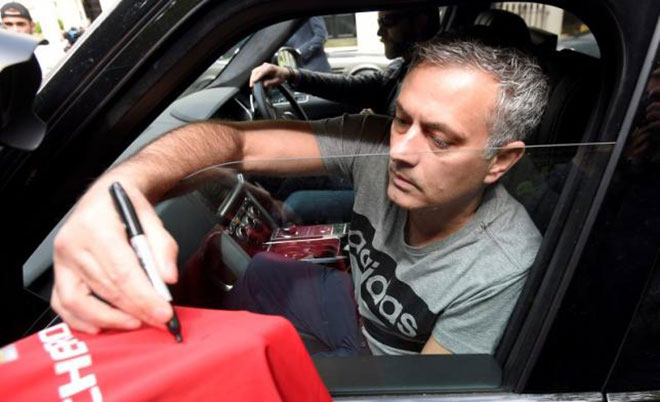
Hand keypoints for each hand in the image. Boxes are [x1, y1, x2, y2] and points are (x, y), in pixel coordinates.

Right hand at [51, 174, 178, 332]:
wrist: (108, 193)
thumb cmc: (127, 205)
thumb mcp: (152, 217)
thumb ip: (163, 247)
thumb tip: (167, 278)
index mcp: (95, 225)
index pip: (122, 271)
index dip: (143, 297)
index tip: (164, 313)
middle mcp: (73, 243)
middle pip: (105, 288)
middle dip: (135, 310)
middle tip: (158, 321)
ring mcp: (61, 259)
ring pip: (80, 301)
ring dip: (111, 319)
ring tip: (136, 322)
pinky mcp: (59, 272)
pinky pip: (63, 304)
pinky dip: (82, 320)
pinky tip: (104, 325)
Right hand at [249, 62, 290, 87]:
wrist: (283, 72)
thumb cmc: (281, 76)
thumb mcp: (277, 81)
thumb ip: (270, 83)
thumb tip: (263, 84)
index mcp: (270, 68)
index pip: (261, 72)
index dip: (257, 77)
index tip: (253, 82)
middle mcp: (266, 65)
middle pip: (256, 71)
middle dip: (252, 78)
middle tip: (251, 86)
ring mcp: (263, 65)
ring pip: (255, 71)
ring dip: (252, 77)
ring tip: (252, 84)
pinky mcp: (261, 67)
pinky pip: (256, 71)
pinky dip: (254, 76)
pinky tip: (254, 81)